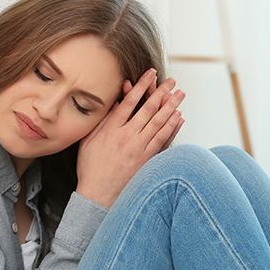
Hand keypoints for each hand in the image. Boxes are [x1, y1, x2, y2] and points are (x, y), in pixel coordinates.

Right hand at [73, 69, 185, 207]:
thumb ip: (103, 121)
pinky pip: (162, 140)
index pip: (129, 101)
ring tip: (180, 95)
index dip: (141, 86)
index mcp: (111, 129)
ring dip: (171, 107)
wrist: (98, 195)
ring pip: (158, 123)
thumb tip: (115, 103)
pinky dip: (171, 128)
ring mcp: (138, 148)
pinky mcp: (147, 160)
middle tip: (173, 82)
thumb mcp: (89, 140)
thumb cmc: (91, 167)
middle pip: (148, 109)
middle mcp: (126, 136)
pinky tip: (179, 118)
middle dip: (162, 93)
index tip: (150, 74)